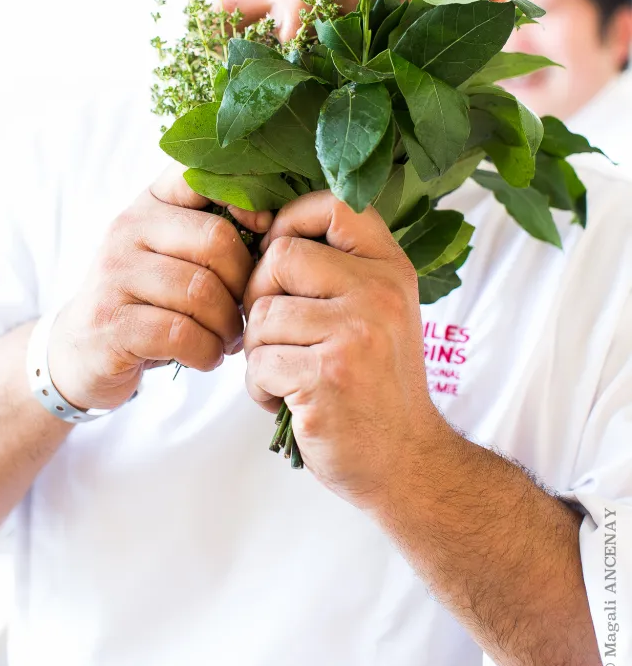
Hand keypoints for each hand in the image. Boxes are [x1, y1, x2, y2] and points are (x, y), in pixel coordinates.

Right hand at [47, 163, 271, 411]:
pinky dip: (206, 351)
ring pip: (201, 291)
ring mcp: (115, 273)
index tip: (265, 229)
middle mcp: (128, 228)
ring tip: (228, 339)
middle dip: (244, 283)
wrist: (80, 351)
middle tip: (247, 311)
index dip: (245, 195)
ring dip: (228, 325)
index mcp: (152, 203)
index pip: (200, 174)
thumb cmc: (150, 300)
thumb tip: (277, 227)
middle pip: (216, 240)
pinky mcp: (111, 321)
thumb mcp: (174, 254)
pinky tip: (206, 356)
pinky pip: (181, 333)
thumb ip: (215, 232)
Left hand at [243, 191, 437, 506]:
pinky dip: (260, 387)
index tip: (278, 252)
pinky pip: (258, 362)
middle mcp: (378, 292)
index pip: (334, 203)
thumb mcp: (378, 310)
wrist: (407, 461)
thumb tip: (259, 229)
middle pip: (280, 256)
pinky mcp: (327, 377)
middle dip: (260, 296)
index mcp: (390, 268)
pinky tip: (288, 401)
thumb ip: (337, 269)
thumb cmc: (377, 383)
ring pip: (261, 314)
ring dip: (258, 351)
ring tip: (289, 373)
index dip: (290, 219)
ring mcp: (355, 334)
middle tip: (277, 334)